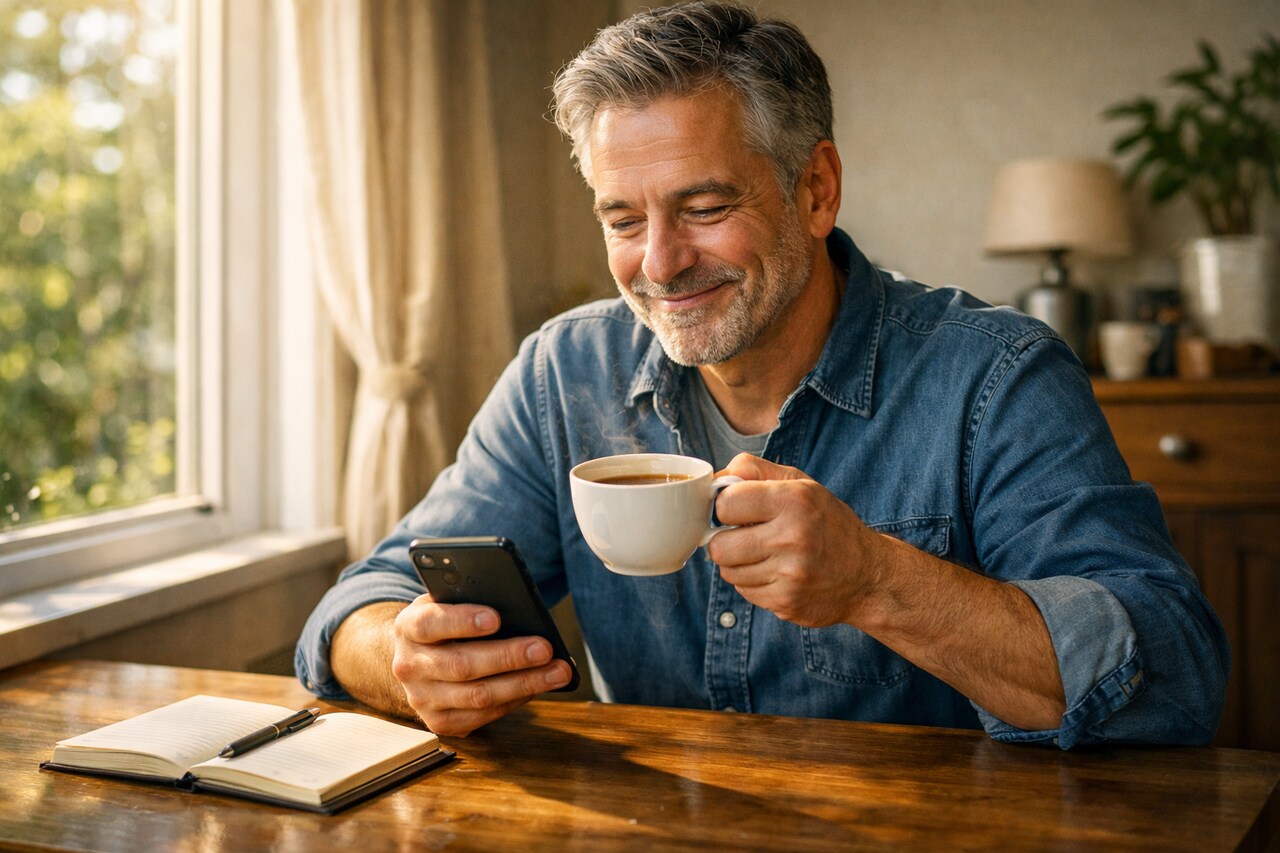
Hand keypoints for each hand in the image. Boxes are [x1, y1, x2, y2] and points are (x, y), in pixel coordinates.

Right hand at [389, 595, 574, 735]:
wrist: (415, 658)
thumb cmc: (444, 623)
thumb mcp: (448, 603)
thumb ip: (472, 602)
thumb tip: (523, 612)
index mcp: (408, 627)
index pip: (431, 624)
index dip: (462, 621)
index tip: (496, 618)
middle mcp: (409, 666)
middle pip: (461, 665)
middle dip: (508, 657)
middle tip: (544, 648)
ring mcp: (421, 699)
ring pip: (477, 696)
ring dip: (523, 684)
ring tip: (558, 671)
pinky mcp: (439, 722)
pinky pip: (482, 716)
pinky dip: (516, 701)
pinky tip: (539, 686)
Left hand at [707, 454, 892, 627]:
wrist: (868, 575)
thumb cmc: (827, 523)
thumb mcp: (799, 483)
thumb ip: (753, 470)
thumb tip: (712, 480)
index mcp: (793, 499)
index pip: (724, 504)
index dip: (724, 507)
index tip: (735, 510)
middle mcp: (792, 537)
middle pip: (719, 546)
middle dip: (725, 540)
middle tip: (743, 536)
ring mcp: (790, 574)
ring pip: (728, 572)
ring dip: (738, 563)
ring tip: (763, 554)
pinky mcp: (786, 602)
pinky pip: (744, 591)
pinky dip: (752, 582)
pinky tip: (775, 573)